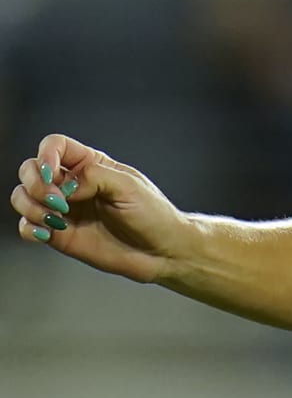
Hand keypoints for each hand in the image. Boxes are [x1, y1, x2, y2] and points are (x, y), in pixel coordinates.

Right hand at [12, 134, 189, 283]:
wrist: (161, 251)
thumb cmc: (153, 214)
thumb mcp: (129, 186)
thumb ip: (94, 176)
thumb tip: (64, 186)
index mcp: (91, 165)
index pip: (55, 146)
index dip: (46, 155)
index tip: (52, 174)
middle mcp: (72, 185)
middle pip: (30, 169)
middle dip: (35, 183)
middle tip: (58, 202)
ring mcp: (63, 209)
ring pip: (23, 197)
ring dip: (30, 206)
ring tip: (56, 219)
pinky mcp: (59, 234)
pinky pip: (27, 226)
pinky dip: (29, 227)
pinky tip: (48, 232)